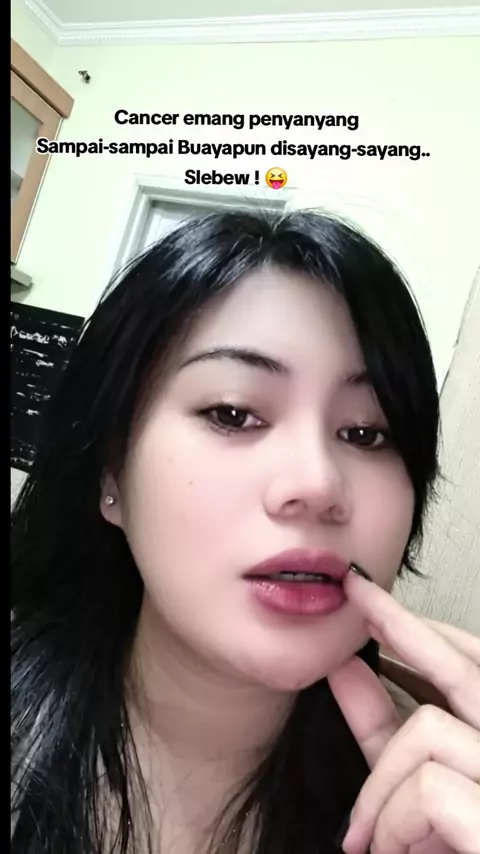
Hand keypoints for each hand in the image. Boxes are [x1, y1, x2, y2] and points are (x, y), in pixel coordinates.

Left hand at [328, 570, 479, 853]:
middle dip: (405, 626)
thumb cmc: (450, 848)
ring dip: (381, 783)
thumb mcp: (412, 796)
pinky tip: (389, 852)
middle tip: (357, 593)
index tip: (370, 596)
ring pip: (429, 733)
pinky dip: (393, 817)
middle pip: (469, 670)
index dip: (424, 627)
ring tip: (369, 837)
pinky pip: (428, 787)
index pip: (476, 662)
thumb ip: (383, 732)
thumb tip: (345, 665)